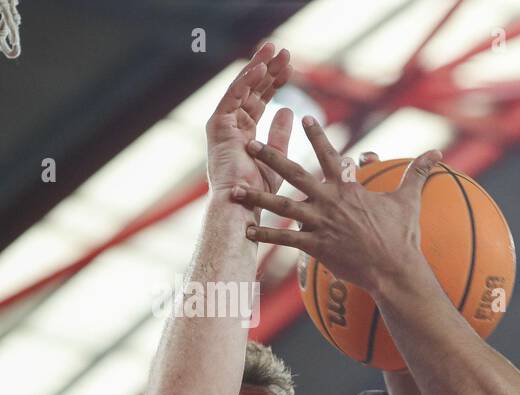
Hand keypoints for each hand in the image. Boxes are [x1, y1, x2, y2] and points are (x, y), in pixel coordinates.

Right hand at [206, 42, 293, 195]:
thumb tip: (288, 110)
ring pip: (242, 89)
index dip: (275, 83)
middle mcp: (231, 125)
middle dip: (268, 69)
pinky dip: (246, 81)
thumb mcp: (276, 158)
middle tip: (284, 51)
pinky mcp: (217, 125)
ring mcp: (222, 124)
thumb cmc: (259, 193)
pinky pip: (233, 97)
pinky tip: (260, 67)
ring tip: (274, 50)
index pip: (261, 100)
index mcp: (244, 133)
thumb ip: (279, 134)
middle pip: (252, 90)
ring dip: (258, 67)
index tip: (291, 67)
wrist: (242, 208)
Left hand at [233, 120, 438, 290]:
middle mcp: (330, 201)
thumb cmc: (403, 237)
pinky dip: (266, 236)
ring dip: (257, 197)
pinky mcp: (316, 246)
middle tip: (249, 143)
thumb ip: (419, 173)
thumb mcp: (410, 200)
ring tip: (235, 190)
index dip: (316, 135)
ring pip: (283, 206)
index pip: (329, 155)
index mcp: (348, 189)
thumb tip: (438, 154)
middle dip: (270, 156)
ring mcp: (321, 224)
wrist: (395, 269)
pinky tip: (247, 231)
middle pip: (294, 173)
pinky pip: (286, 240)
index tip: (303, 118)